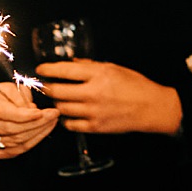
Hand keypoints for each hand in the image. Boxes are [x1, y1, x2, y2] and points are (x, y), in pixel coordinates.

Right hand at [0, 80, 59, 157]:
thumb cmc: (0, 95)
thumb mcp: (10, 87)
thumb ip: (20, 98)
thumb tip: (32, 112)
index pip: (3, 112)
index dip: (23, 115)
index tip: (40, 112)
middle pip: (11, 128)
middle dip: (36, 123)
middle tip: (53, 114)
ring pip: (16, 141)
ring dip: (38, 132)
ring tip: (51, 121)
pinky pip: (17, 150)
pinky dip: (33, 141)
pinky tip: (43, 131)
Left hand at [36, 59, 181, 135]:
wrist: (151, 108)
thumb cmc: (135, 85)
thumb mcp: (114, 68)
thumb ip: (91, 66)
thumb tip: (71, 64)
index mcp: (98, 74)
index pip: (64, 70)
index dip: (48, 70)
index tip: (41, 69)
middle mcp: (93, 93)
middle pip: (57, 91)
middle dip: (46, 87)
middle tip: (44, 85)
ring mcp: (93, 111)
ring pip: (61, 107)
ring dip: (55, 102)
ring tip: (56, 98)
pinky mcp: (95, 126)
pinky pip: (70, 124)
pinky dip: (65, 118)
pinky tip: (67, 113)